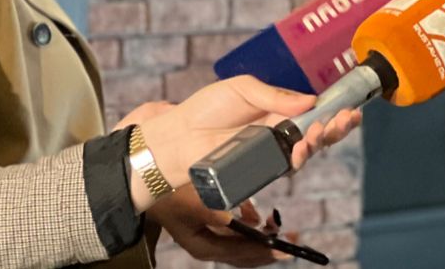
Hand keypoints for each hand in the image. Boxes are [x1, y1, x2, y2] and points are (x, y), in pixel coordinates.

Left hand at [139, 75, 361, 193]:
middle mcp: (279, 133)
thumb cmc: (206, 108)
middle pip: (318, 133)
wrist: (180, 135)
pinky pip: (288, 167)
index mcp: (278, 110)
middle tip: (345, 119)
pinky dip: (300, 158)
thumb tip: (310, 100)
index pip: (313, 111)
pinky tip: (301, 150)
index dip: (334, 110)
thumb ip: (276, 95)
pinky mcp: (262, 170)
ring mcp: (272, 153)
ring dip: (321, 142)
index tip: (350, 106)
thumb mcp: (243, 88)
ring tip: (321, 132)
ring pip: (308, 152)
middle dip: (337, 127)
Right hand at [153, 190, 290, 265]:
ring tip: (274, 221)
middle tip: (294, 239)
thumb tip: (235, 221)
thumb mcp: (192, 203)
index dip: (266, 251)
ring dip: (262, 235)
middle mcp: (209, 248)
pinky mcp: (211, 228)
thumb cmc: (171, 194)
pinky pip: (236, 233)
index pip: (242, 255)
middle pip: (246, 256)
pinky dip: (249, 224)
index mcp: (205, 247)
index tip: (287, 248)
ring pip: (243, 246)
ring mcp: (210, 239)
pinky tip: (253, 212)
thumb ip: (213, 213)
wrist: (150, 187)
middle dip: (270, 249)